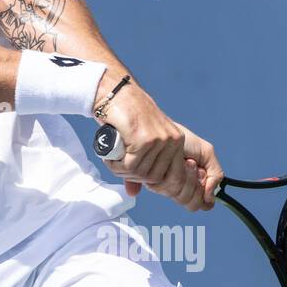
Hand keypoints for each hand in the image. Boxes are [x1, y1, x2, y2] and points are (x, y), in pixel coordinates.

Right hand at [96, 82, 222, 211]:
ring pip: (141, 173)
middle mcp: (172, 141)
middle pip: (155, 178)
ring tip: (113, 159)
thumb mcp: (138, 142)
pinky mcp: (145, 139)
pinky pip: (130, 165)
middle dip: (133, 176)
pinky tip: (111, 156)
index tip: (133, 175)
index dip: (154, 183)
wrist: (115, 93)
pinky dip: (117, 165)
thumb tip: (134, 193)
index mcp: (176, 142)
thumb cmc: (125, 117)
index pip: (173, 178)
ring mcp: (160, 140)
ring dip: (123, 171)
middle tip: (119, 165)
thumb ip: (139, 167)